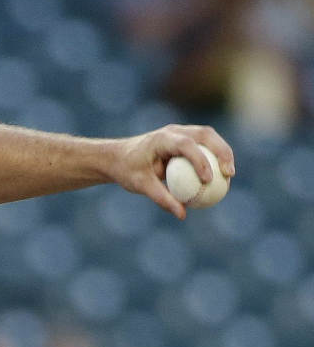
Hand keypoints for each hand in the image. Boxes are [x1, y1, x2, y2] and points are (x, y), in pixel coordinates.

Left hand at [110, 124, 234, 219]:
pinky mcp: (185, 140)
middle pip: (205, 135)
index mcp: (161, 139)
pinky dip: (215, 157)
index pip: (186, 145)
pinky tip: (221, 177)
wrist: (117, 157)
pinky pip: (205, 146)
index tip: (208, 180)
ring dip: (223, 152)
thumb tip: (182, 214)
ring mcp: (180, 133)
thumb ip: (161, 198)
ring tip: (229, 175)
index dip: (200, 160)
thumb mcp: (140, 185)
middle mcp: (173, 132)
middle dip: (222, 151)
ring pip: (209, 137)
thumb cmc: (127, 170)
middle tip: (228, 174)